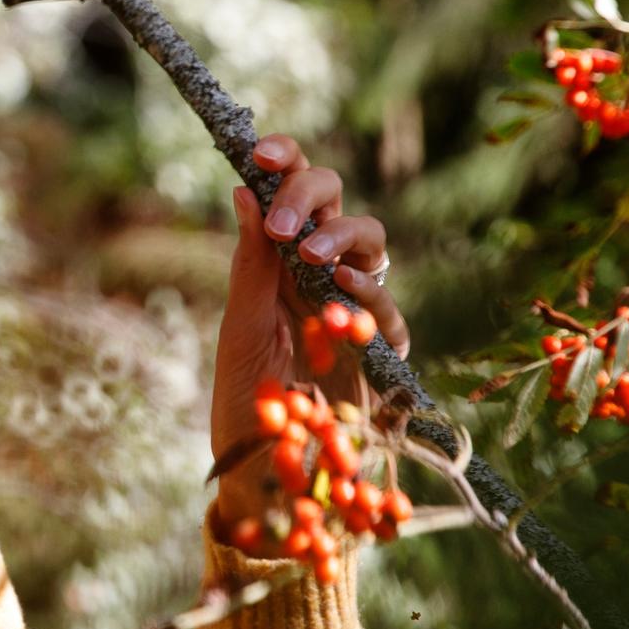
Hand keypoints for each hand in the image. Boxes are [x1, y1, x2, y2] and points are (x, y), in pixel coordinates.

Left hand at [208, 133, 411, 535]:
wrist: (267, 474)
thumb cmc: (247, 401)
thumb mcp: (241, 329)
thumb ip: (249, 265)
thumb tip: (241, 189)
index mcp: (279, 260)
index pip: (290, 193)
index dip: (285, 163)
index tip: (263, 155)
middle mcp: (319, 274)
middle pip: (337, 202)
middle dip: (311, 197)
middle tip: (284, 225)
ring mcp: (353, 308)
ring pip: (372, 243)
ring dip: (343, 237)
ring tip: (313, 255)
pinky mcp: (380, 349)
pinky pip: (388, 308)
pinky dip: (370, 291)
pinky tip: (344, 288)